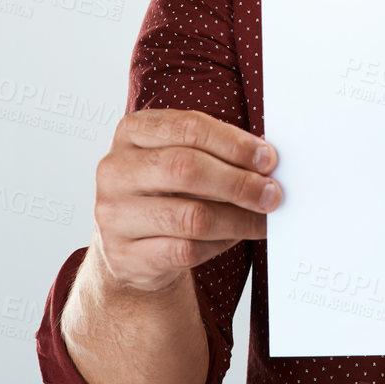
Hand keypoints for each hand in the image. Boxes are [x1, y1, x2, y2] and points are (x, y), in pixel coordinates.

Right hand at [89, 108, 280, 293]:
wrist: (127, 247)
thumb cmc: (164, 192)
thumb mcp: (179, 158)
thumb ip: (215, 152)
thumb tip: (264, 161)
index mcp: (130, 132)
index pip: (188, 128)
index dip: (234, 143)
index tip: (267, 158)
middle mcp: (115, 170)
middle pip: (186, 169)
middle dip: (239, 182)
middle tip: (271, 193)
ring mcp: (114, 215)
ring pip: (190, 216)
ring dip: (238, 218)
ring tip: (262, 219)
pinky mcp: (124, 255)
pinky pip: (185, 250)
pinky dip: (220, 244)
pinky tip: (234, 236)